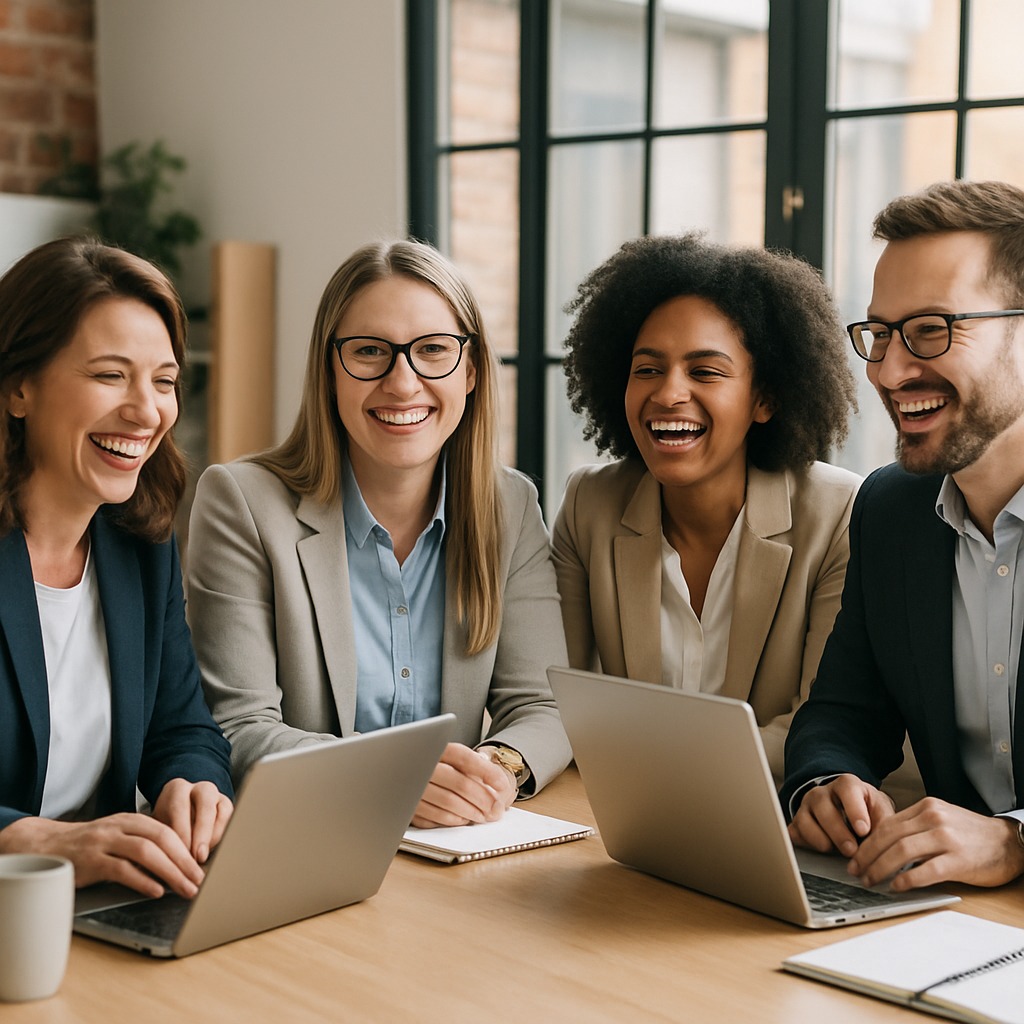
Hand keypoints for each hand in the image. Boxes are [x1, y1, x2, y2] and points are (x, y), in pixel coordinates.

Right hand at [0, 812, 205, 898]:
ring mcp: (104, 842)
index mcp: (130, 820)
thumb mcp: (117, 838)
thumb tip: (177, 864)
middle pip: (161, 839)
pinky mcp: (90, 861)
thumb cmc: (88, 847)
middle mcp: (119, 827)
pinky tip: (155, 891)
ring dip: (170, 872)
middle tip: (200, 881)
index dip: (187, 849)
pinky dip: (142, 881)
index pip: (167, 830)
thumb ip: (142, 845)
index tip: (202, 867)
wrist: (45, 847)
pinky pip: (121, 869)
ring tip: (184, 888)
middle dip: (184, 861)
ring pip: (146, 852)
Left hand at [153, 778, 232, 864]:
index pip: (180, 807)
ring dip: (213, 837)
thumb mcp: (158, 826)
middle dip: (202, 834)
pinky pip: (229, 819)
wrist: (178, 811)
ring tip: (203, 856)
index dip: (182, 832)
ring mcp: (216, 795)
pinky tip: (209, 848)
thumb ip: (160, 838)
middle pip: (205, 806)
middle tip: (199, 857)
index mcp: (177, 789)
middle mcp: (199, 788)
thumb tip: (158, 862)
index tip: (181, 853)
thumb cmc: (166, 820)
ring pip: (221, 812)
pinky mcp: (227, 805)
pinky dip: (221, 835)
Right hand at [410, 742, 516, 828]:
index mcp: (437, 748)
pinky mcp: (407, 805)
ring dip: (471, 812)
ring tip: (483, 816)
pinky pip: (433, 817)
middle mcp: (423, 764)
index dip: (487, 773)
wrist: (406, 767)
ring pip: (449, 803)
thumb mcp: (456, 759)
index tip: (502, 785)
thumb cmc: (440, 765)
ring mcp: (413, 786)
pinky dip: (452, 820)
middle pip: (461, 784)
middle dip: (483, 799)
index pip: (465, 758)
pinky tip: (462, 819)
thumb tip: (500, 789)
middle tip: (496, 809)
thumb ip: (478, 767)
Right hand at [788, 774, 895, 856]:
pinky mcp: (797, 823)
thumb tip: (887, 842)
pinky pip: (794, 833)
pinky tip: (820, 850)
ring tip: (834, 850)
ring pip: (804, 820)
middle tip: (851, 850)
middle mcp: (822, 793)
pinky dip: (805, 843)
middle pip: (823, 807)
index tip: (863, 830)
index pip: (847, 790)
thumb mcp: (880, 811)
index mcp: (846, 785)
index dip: (855, 810)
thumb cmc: (866, 811)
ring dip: (819, 838)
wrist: (848, 810)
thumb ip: (884, 824)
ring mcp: (806, 807)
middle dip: (837, 831)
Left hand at [848, 798, 1023, 889]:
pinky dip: (908, 878)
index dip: (867, 842)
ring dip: (881, 868)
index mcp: (926, 807)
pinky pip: (926, 870)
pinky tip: (897, 886)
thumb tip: (882, 844)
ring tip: (871, 881)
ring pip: (902, 851)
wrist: (1010, 842)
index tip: (856, 857)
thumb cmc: (972, 835)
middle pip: (889, 837)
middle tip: (856, 871)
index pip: (887, 824)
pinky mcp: (959, 860)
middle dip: (868, 856)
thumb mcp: (940, 820)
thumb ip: (914, 827)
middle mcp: (933, 818)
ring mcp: (947, 838)